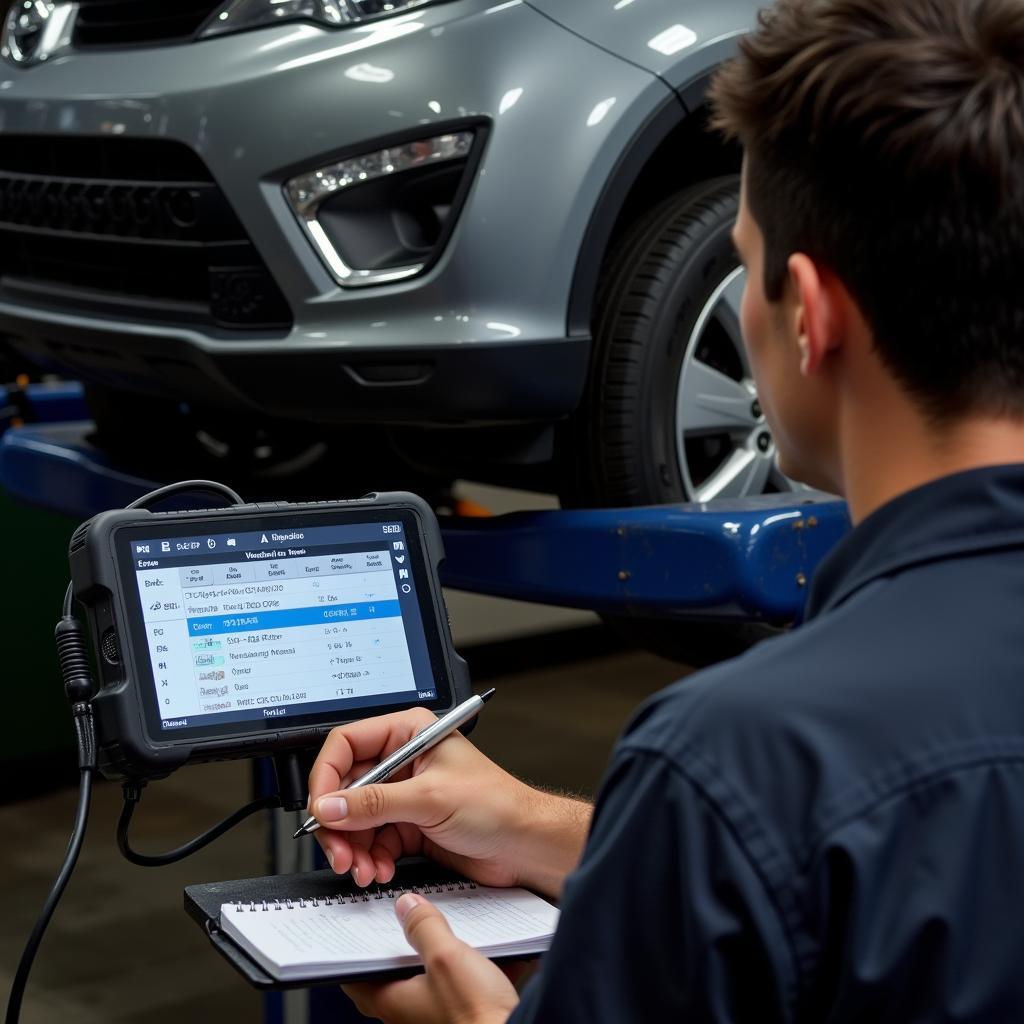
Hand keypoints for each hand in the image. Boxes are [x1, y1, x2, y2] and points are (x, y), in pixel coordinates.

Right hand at [308, 707, 589, 897]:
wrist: (525, 844)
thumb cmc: (496, 804)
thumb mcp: (429, 799)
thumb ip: (374, 803)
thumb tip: (330, 806)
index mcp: (409, 732)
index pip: (348, 744)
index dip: (327, 776)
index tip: (320, 809)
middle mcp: (402, 760)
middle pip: (347, 786)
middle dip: (339, 823)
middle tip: (339, 851)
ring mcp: (404, 794)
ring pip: (356, 819)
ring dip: (354, 847)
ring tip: (363, 868)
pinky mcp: (409, 825)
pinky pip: (374, 841)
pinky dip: (371, 858)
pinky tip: (380, 870)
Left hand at [344, 892, 517, 1023]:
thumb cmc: (475, 1016)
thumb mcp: (446, 958)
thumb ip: (424, 927)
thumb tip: (407, 905)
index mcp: (394, 1002)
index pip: (357, 977)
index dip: (354, 952)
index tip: (355, 930)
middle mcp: (410, 1013)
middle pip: (392, 975)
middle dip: (397, 948)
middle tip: (400, 922)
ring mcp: (436, 1015)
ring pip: (426, 978)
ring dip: (433, 955)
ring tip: (445, 928)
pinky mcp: (463, 1015)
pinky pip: (458, 986)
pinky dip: (467, 967)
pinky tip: (486, 949)